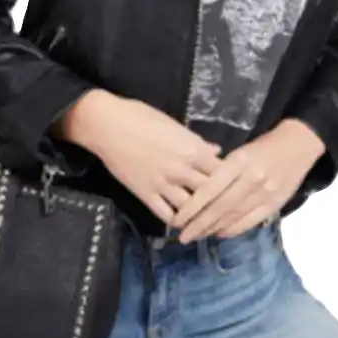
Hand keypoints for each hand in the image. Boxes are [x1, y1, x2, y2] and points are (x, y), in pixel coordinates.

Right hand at [60, 90, 226, 226]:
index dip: (229, 179)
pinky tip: (180, 220)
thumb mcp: (173, 124)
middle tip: (220, 204)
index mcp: (193, 149)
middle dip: (217, 199)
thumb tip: (216, 151)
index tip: (230, 183)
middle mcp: (182, 170)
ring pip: (191, 209)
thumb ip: (196, 141)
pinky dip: (176, 220)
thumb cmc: (140, 116)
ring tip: (203, 216)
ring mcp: (164, 185)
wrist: (107, 125)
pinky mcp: (146, 195)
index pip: (222, 172)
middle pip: (211, 193)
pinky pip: (166, 216)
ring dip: (198, 213)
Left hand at [170, 119, 326, 242]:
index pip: (211, 189)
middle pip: (220, 207)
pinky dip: (232, 230)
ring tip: (196, 236)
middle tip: (182, 235)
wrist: (298, 146)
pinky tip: (218, 234)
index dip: (193, 207)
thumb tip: (198, 190)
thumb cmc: (263, 146)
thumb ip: (221, 169)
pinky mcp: (274, 205)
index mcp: (239, 162)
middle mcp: (251, 179)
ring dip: (212, 229)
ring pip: (233, 217)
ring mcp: (264, 194)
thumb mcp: (240, 150)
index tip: (177, 219)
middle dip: (199, 224)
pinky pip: (249, 222)